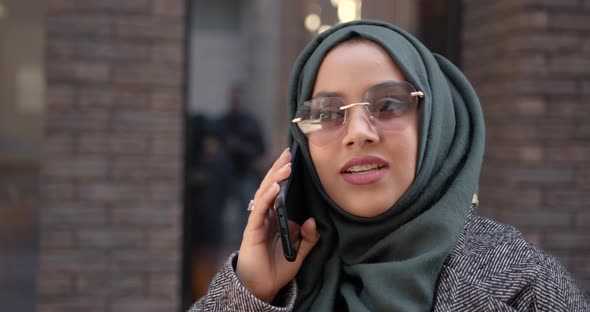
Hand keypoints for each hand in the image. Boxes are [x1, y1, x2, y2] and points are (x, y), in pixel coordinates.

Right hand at [236, 148, 319, 302]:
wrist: (262, 287)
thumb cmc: (278, 268)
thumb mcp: (301, 252)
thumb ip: (309, 238)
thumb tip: (313, 220)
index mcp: (276, 217)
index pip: (280, 190)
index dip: (285, 175)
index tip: (295, 158)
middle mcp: (266, 216)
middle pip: (271, 186)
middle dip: (280, 169)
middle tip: (290, 153)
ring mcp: (258, 221)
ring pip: (265, 193)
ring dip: (275, 178)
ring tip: (286, 166)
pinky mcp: (252, 230)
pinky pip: (260, 210)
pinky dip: (267, 197)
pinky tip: (276, 187)